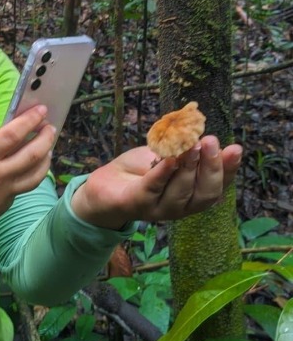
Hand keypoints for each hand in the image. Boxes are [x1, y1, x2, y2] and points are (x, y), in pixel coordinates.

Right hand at [0, 105, 54, 247]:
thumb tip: (10, 133)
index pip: (13, 134)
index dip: (31, 120)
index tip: (41, 110)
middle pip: (32, 155)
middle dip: (46, 138)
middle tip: (50, 128)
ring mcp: (2, 195)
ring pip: (36, 176)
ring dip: (46, 159)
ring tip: (47, 149)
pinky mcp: (3, 208)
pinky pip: (20, 189)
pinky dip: (27, 175)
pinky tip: (25, 168)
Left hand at [70, 136, 241, 230]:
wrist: (104, 184)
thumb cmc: (141, 170)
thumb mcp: (167, 154)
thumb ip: (186, 148)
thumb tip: (205, 131)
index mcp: (192, 195)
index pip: (218, 187)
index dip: (228, 170)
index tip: (235, 149)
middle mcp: (180, 207)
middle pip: (205, 195)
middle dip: (211, 168)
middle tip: (211, 142)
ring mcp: (158, 209)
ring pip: (181, 194)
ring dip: (188, 167)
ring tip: (192, 144)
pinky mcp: (136, 204)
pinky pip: (152, 189)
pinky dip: (162, 173)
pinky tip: (169, 158)